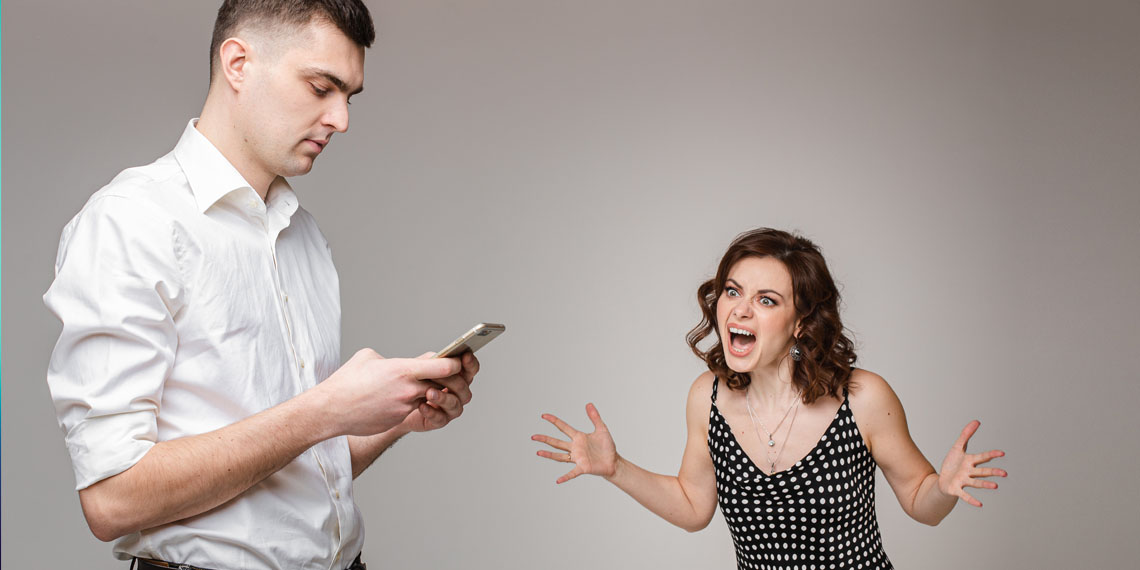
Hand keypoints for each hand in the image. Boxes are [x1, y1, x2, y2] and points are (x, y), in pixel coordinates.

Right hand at [317, 348, 462, 436]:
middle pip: (444, 384)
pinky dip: (412, 403)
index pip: (444, 366)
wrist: (330, 411)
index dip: (455, 363)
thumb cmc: (346, 381)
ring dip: (430, 392)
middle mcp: (408, 389)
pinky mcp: (397, 419)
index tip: (457, 360)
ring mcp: (404, 407)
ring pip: (428, 397)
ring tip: (425, 385)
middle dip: (452, 381)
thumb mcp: (368, 357)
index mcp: (403, 370)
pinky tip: (403, 398)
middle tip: (451, 376)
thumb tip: (402, 362)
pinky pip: (412, 408)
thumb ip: (392, 358)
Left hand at [401, 352, 478, 432]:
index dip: (470, 364)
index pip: (470, 370)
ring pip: (455, 404)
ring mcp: (450, 408)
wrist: (398, 403)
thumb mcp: (421, 366)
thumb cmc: (413, 382)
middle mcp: (457, 392)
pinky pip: (441, 418)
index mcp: (457, 376)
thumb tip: (446, 357)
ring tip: (428, 393)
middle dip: (451, 381)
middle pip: (464, 388)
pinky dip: (432, 412)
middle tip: (436, 375)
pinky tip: (422, 405)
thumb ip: (435, 362)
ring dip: (443, 398)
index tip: (465, 356)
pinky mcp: (439, 420)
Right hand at [532, 403, 616, 483]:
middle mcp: (575, 448)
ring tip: (538, 452)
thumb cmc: (607, 447)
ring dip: (549, 455)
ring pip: (560, 456)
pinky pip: (572, 473)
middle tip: (533, 436)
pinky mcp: (583, 468)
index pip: (563, 427)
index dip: (554, 421)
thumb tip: (588, 403)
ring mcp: (578, 458)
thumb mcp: (602, 429)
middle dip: (545, 439)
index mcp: (578, 437)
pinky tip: (558, 480)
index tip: (544, 416)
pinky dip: (565, 477)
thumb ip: (595, 417)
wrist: (614, 462)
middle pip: (556, 442)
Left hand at [938, 420, 1006, 506]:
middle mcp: (969, 472)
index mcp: (970, 461)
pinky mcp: (956, 490)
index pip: (983, 457)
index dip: (991, 455)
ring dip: (985, 484)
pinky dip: (971, 500)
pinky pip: (965, 495)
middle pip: (982, 471)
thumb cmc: (952, 464)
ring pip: (976, 483)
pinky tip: (979, 504)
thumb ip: (966, 434)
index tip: (1002, 453)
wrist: (943, 480)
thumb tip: (976, 421)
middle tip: (1004, 473)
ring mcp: (964, 481)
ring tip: (995, 485)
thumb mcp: (957, 447)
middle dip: (993, 472)